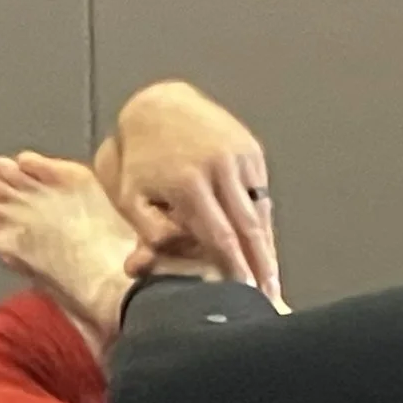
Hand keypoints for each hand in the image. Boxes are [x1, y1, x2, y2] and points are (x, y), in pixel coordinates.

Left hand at [112, 83, 283, 302]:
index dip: (235, 266)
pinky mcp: (251, 151)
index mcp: (188, 183)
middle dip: (262, 264)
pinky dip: (262, 220)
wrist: (160, 108)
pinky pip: (261, 194)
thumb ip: (147, 233)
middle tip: (272, 294)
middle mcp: (218, 168)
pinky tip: (262, 244)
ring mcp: (239, 157)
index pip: (220, 235)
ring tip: (271, 277)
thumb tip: (157, 261)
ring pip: (260, 212)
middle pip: (249, 228)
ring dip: (267, 247)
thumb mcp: (130, 197)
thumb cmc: (141, 160)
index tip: (246, 290)